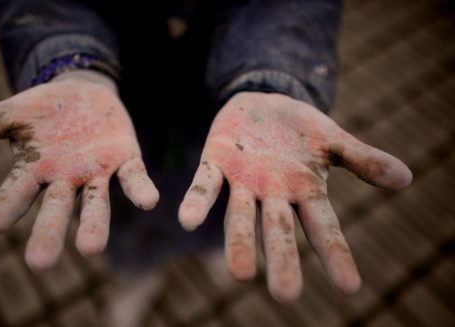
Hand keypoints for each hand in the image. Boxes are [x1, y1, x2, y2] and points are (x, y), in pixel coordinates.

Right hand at [0, 71, 158, 270]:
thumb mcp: (12, 113)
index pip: (14, 193)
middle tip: (39, 263)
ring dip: (93, 225)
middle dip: (47, 233)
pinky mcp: (125, 159)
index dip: (2, 209)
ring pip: (95, 203)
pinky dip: (140, 190)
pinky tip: (149, 202)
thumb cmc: (43, 111)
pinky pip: (134, 177)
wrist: (84, 94)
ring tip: (91, 248)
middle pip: (54, 209)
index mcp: (34, 170)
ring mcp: (96, 173)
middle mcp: (65, 179)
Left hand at [179, 92, 411, 301]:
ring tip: (238, 274)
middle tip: (285, 295)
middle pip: (279, 232)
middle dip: (282, 260)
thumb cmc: (301, 129)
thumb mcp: (333, 140)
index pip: (324, 228)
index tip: (350, 287)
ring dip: (239, 243)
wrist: (263, 101)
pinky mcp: (216, 163)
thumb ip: (363, 159)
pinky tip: (187, 220)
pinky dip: (197, 202)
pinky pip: (205, 185)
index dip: (336, 254)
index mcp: (305, 191)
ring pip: (240, 218)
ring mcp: (243, 183)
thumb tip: (406, 177)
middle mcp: (273, 195)